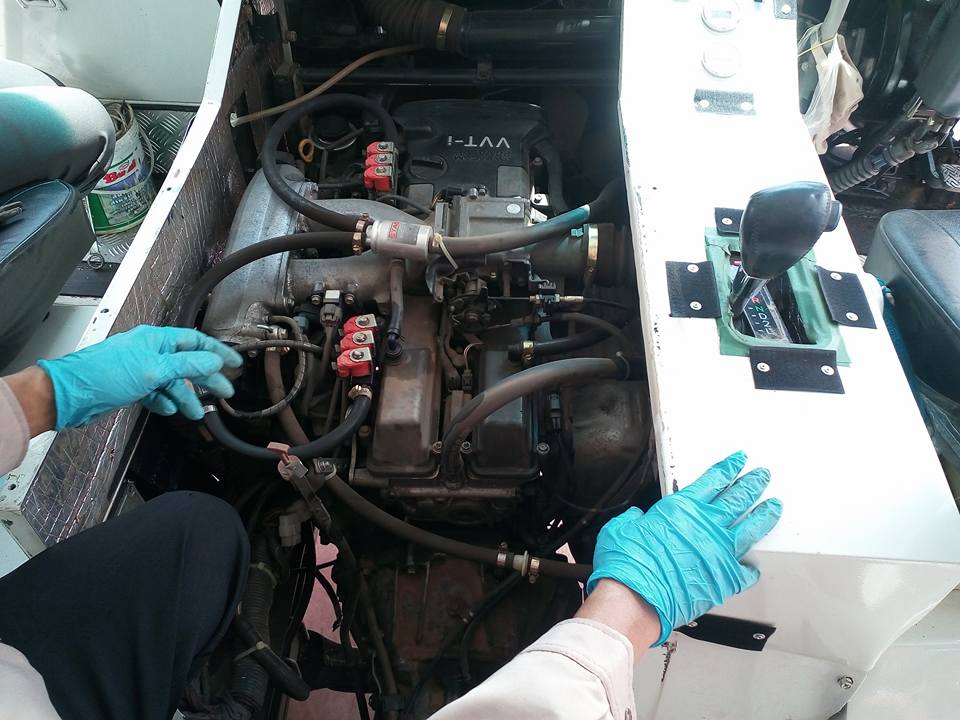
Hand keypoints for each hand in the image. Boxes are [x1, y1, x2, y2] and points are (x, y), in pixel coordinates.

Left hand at [37, 325, 242, 429]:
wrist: (70, 395)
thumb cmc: (104, 375)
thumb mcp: (154, 369)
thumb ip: (187, 365)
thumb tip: (213, 361)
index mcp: (156, 339)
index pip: (195, 342)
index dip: (217, 353)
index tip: (234, 364)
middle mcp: (150, 352)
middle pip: (187, 364)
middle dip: (205, 380)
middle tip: (223, 393)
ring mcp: (141, 370)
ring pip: (173, 382)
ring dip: (185, 397)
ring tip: (195, 412)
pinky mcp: (132, 387)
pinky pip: (157, 394)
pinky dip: (165, 402)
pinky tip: (169, 409)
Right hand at [587, 451, 781, 645]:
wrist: (636, 598)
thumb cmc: (628, 564)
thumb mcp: (622, 528)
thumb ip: (635, 519)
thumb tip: (637, 518)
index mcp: (681, 508)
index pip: (714, 480)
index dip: (729, 469)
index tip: (740, 462)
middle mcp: (706, 526)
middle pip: (738, 499)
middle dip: (753, 485)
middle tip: (763, 476)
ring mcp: (720, 552)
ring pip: (752, 528)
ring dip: (765, 515)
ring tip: (774, 506)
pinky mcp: (725, 579)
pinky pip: (747, 571)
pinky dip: (752, 567)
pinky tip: (754, 564)